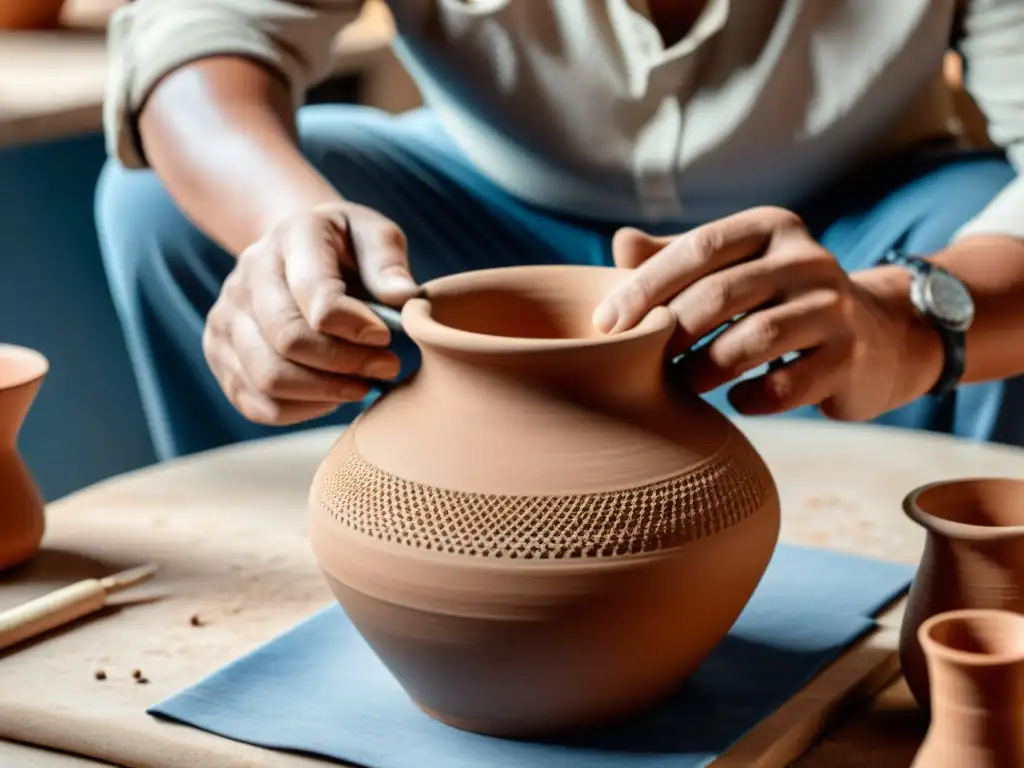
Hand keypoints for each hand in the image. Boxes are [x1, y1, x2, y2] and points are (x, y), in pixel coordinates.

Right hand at [203, 202, 418, 424]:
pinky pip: (256, 402)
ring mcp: (227, 315)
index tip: (386, 339)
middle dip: (344, 364)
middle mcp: (248, 274)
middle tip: (386, 368)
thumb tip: (403, 297)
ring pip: (268, 377)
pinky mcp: (219, 352)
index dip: (354, 326)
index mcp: (291, 236)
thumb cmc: (346, 249)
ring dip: (325, 392)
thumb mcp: (373, 234)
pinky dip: (301, 410)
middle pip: (288, 340)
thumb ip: (388, 261)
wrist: (295, 251)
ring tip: (363, 386)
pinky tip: (332, 396)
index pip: (315, 294)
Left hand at [593, 207, 941, 419]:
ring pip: (755, 338)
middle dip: (670, 332)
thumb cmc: (778, 300)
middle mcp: (808, 259)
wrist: (875, 337)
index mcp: (771, 227)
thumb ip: (677, 256)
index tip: (605, 324)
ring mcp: (835, 308)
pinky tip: (735, 401)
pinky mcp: (849, 359)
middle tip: (636, 362)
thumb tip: (620, 244)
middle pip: (722, 293)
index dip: (646, 286)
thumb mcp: (735, 266)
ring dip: (704, 368)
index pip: (700, 248)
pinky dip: (751, 398)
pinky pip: (788, 384)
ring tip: (678, 385)